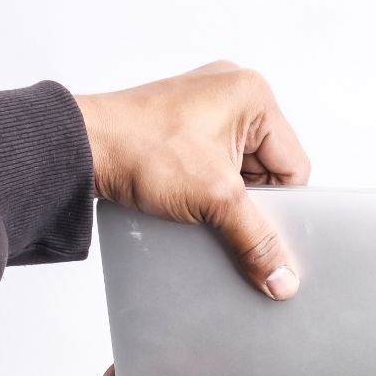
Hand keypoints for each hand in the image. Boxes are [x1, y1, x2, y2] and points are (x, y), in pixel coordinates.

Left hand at [75, 61, 308, 299]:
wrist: (80, 149)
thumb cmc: (139, 148)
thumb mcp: (215, 200)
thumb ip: (257, 241)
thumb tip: (284, 280)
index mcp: (253, 94)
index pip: (295, 167)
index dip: (282, 205)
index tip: (262, 227)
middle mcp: (233, 94)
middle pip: (271, 172)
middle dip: (253, 202)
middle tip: (227, 213)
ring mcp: (207, 111)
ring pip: (244, 176)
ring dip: (229, 201)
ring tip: (203, 204)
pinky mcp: (186, 130)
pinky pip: (219, 171)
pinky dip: (212, 194)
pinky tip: (193, 203)